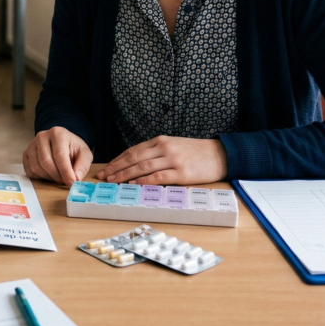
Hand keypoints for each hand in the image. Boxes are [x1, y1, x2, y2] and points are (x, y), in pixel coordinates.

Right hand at [22, 127, 92, 186]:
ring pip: (36, 167)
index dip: (65, 172)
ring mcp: (32, 144)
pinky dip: (39, 177)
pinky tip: (48, 174)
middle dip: (56, 176)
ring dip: (48, 177)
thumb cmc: (73, 149)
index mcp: (58, 133)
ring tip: (57, 176)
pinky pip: (29, 170)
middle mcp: (42, 136)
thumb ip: (82, 165)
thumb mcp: (84, 154)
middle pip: (46, 162)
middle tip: (64, 181)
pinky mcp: (26, 153)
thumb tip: (76, 179)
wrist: (62, 143)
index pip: (59, 155)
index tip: (71, 183)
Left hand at [96, 136, 227, 185]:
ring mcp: (173, 160)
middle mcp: (164, 148)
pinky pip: (159, 177)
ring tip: (114, 181)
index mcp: (160, 141)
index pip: (133, 150)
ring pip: (143, 167)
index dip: (118, 160)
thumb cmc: (196, 152)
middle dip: (116, 167)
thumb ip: (157, 152)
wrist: (220, 154)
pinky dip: (145, 181)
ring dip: (125, 175)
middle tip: (104, 176)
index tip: (107, 168)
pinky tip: (135, 184)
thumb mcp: (174, 145)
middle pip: (134, 158)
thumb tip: (137, 164)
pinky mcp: (182, 173)